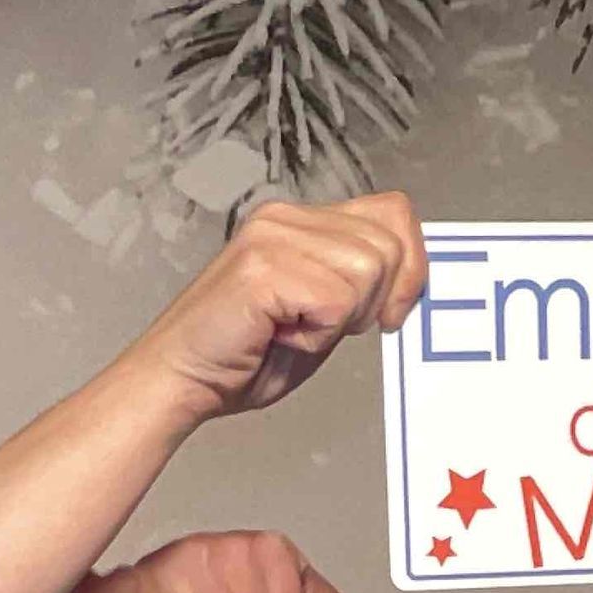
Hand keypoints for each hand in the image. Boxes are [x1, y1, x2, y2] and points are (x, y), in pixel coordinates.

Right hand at [121, 193, 425, 427]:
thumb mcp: (321, 314)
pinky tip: (281, 335)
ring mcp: (272, 237)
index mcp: (301, 222)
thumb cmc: (241, 356)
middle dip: (376, 300)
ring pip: (367, 269)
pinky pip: (335, 300)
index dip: (410, 265)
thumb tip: (411, 280)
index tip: (392, 313)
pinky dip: (317, 333)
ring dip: (342, 318)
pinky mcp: (263, 267)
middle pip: (388, 243)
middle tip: (327, 327)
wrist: (181, 379)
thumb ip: (359, 287)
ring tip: (296, 328)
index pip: (392, 213)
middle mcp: (286, 217)